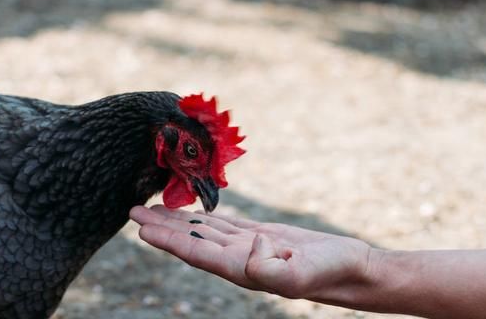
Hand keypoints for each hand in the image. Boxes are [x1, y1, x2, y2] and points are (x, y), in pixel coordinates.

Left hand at [129, 205, 374, 302]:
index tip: (141, 227)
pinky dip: (206, 218)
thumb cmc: (330, 273)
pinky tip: (194, 215)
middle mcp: (238, 259)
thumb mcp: (300, 275)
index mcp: (240, 268)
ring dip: (179, 221)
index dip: (166, 240)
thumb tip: (250, 250)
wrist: (352, 269)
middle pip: (191, 240)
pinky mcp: (263, 237)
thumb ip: (271, 270)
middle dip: (162, 227)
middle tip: (134, 212)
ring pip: (205, 231)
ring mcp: (249, 248)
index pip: (194, 252)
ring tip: (154, 211)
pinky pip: (226, 225)